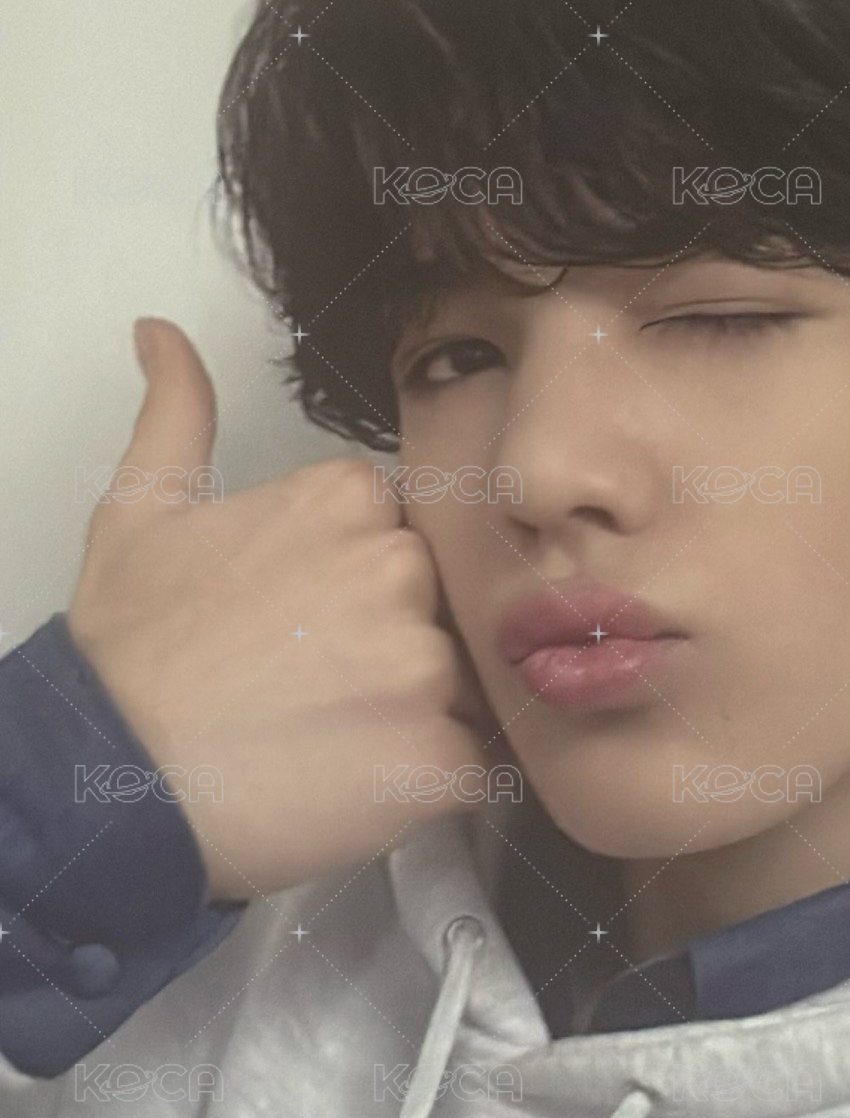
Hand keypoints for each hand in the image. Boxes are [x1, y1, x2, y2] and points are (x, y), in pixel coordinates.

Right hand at [66, 317, 502, 902]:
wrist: (113, 782)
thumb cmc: (127, 654)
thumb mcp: (139, 512)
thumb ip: (177, 415)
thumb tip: (161, 334)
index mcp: (346, 500)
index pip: (400, 535)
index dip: (358, 587)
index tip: (306, 622)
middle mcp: (401, 569)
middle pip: (436, 607)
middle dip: (392, 647)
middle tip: (314, 688)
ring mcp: (428, 666)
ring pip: (459, 688)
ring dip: (413, 716)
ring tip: (329, 740)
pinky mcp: (442, 759)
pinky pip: (468, 767)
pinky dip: (426, 782)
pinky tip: (355, 783)